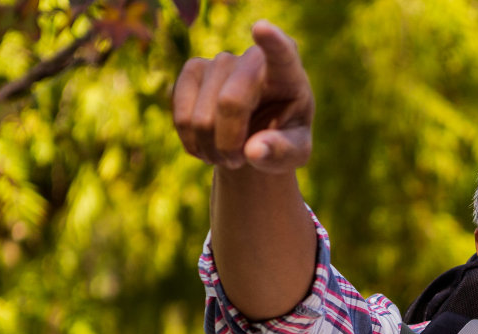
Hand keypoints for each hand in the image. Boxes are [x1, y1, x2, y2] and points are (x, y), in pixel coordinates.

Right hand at [172, 20, 313, 171]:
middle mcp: (252, 58)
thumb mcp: (295, 152)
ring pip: (202, 118)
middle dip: (230, 145)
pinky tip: (207, 148)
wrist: (256, 133)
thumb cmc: (283, 138)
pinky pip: (182, 118)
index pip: (281, 53)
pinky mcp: (192, 70)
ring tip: (227, 156)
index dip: (271, 41)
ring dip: (212, 150)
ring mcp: (219, 61)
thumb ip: (282, 152)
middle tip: (239, 162)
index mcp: (287, 72)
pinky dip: (193, 144)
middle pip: (230, 103)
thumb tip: (254, 151)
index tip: (262, 29)